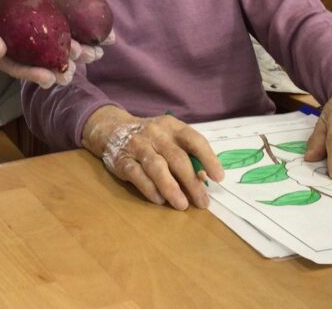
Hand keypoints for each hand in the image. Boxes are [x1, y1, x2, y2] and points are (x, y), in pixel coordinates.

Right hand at [0, 0, 72, 88]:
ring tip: (81, 60)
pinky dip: (63, 34)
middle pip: (36, 64)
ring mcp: (24, 37)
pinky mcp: (31, 23)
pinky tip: (79, 34)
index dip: (34, 75)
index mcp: (1, 56)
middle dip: (54, 71)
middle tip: (70, 76)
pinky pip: (48, 30)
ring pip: (46, 49)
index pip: (19, 69)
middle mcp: (15, 50)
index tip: (49, 79)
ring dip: (63, 55)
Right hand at [83, 107, 224, 209]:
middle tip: (203, 202)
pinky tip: (159, 200)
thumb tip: (203, 178)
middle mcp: (155, 133)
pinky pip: (137, 175)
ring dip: (171, 188)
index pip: (194, 140)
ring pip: (157, 167)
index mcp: (172, 126)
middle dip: (192, 182)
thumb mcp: (169, 137)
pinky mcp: (122, 160)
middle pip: (177, 158)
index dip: (208, 158)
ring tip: (182, 205)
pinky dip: (149, 189)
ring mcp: (137, 146)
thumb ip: (186, 154)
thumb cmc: (151, 138)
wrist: (112, 129)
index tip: (218, 177)